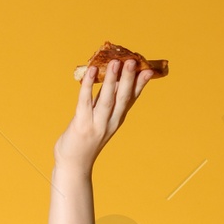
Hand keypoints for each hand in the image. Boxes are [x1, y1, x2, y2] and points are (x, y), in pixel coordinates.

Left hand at [53, 57, 152, 171]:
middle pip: (123, 97)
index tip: (149, 69)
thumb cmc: (86, 138)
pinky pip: (85, 101)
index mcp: (117, 119)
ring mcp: (97, 124)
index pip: (132, 99)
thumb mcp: (100, 119)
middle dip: (128, 78)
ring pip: (107, 99)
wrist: (74, 163)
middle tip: (133, 61)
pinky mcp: (81, 125)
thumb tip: (111, 77)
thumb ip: (106, 100)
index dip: (140, 84)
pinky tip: (90, 71)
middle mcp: (111, 122)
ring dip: (111, 80)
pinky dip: (88, 85)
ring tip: (115, 62)